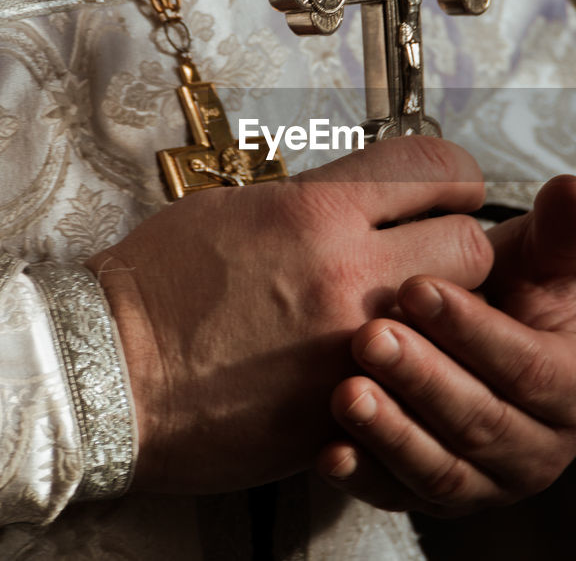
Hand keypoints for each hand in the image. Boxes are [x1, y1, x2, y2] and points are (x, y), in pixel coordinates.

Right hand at [88, 137, 492, 492]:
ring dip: (441, 314)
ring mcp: (348, 347)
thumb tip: (372, 196)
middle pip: (470, 245)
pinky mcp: (341, 406)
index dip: (453, 176)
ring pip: (455, 321)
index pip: (437, 168)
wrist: (105, 371)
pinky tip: (372, 360)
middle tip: (432, 254)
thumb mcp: (237, 207)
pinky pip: (408, 377)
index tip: (449, 189)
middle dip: (457, 246)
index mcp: (316, 212)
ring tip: (404, 312)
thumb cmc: (159, 285)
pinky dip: (402, 368)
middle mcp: (344, 274)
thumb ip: (319, 200)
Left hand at [316, 175, 575, 515]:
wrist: (483, 330)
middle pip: (482, 422)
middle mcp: (540, 448)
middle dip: (424, 379)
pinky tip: (327, 451)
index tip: (417, 287)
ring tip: (345, 390)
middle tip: (371, 336)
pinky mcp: (436, 498)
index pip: (530, 368)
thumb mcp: (545, 256)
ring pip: (441, 468)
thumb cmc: (516, 288)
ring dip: (391, 432)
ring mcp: (487, 482)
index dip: (474, 330)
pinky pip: (398, 496)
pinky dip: (364, 477)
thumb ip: (562, 229)